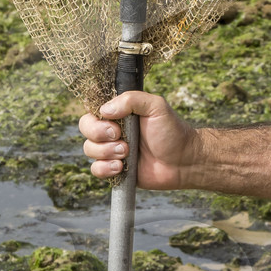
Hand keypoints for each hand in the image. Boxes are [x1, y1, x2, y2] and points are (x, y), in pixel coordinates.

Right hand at [78, 90, 197, 187]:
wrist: (184, 161)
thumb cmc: (172, 131)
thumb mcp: (156, 106)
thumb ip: (131, 100)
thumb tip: (104, 110)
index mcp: (119, 113)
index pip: (92, 110)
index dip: (97, 119)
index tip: (115, 124)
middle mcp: (112, 130)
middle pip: (86, 129)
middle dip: (100, 135)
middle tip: (122, 139)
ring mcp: (112, 150)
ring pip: (89, 149)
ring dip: (106, 152)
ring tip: (127, 153)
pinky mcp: (115, 170)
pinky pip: (96, 170)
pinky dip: (105, 169)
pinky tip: (121, 168)